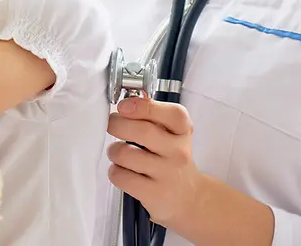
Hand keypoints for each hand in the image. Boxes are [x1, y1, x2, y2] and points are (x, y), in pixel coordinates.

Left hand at [106, 96, 199, 227]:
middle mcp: (179, 151)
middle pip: (142, 132)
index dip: (143, 107)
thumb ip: (152, 115)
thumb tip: (126, 103)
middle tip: (112, 125)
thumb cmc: (171, 157)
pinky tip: (122, 170)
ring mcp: (167, 174)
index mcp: (183, 131)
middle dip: (117, 125)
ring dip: (113, 151)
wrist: (188, 197)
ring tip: (117, 152)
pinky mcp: (154, 194)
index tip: (123, 106)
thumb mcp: (171, 133)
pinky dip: (115, 172)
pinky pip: (121, 177)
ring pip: (125, 154)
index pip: (171, 114)